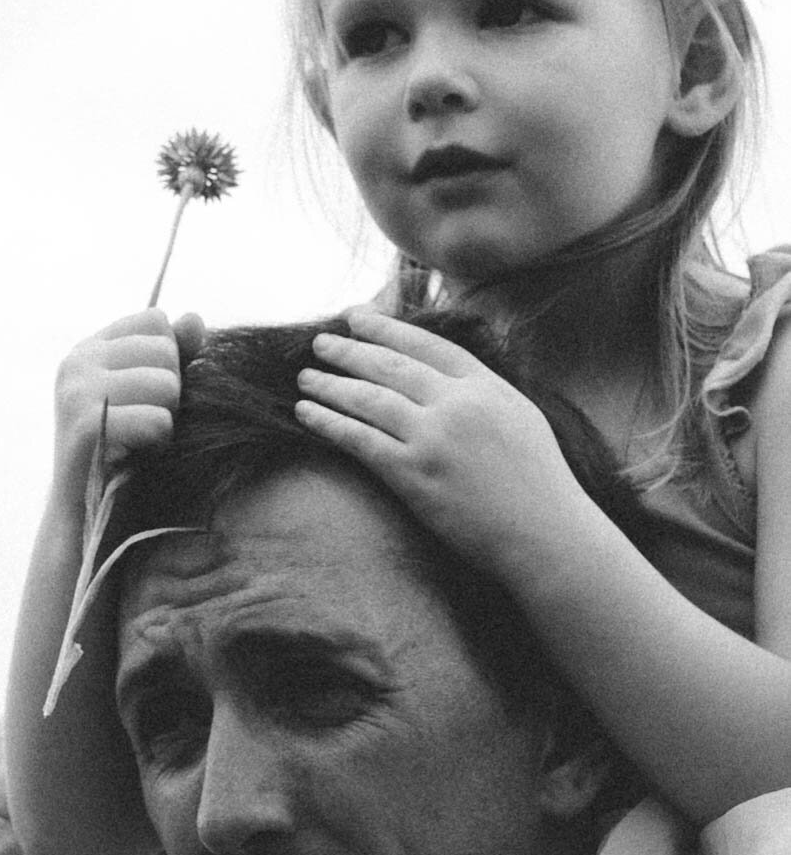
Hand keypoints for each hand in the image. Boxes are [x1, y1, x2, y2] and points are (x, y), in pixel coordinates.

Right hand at [53, 308, 204, 507]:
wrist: (89, 513)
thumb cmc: (127, 448)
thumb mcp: (152, 392)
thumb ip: (176, 352)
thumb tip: (195, 318)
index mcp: (91, 347)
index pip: (156, 321)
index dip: (170, 356)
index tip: (150, 392)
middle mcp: (77, 362)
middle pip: (166, 349)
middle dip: (171, 390)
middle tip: (145, 422)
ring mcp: (76, 392)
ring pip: (166, 384)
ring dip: (167, 417)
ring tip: (142, 438)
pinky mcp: (85, 426)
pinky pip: (157, 419)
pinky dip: (159, 441)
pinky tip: (137, 454)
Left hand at [295, 310, 587, 574]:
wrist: (548, 537)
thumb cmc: (539, 485)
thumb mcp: (520, 416)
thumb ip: (481, 390)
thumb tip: (442, 373)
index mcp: (485, 385)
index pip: (426, 344)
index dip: (386, 328)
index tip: (356, 316)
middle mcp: (457, 403)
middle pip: (390, 365)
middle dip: (350, 350)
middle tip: (320, 342)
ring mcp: (434, 437)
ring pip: (368, 398)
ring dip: (331, 383)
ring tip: (306, 376)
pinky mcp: (414, 474)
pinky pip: (359, 439)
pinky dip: (328, 421)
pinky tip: (306, 412)